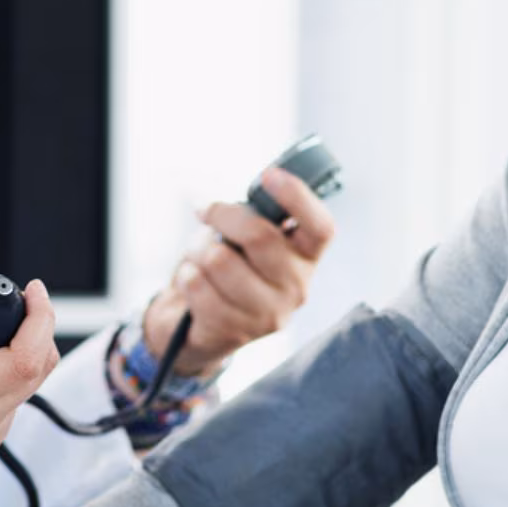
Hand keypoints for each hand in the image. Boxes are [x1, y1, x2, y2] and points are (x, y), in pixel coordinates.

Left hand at [143, 166, 337, 376]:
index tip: (268, 174)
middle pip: (260, 236)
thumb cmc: (234, 267)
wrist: (208, 325)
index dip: (297, 197)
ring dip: (199, 249)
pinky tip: (195, 280)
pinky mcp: (235, 331)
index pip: (321, 227)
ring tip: (202, 257)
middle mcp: (297, 287)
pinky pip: (197, 284)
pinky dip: (186, 274)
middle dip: (223, 215)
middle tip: (207, 211)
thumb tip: (228, 208)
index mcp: (308, 257)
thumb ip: (255, 219)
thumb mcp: (251, 240)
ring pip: (220, 260)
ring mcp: (268, 314)